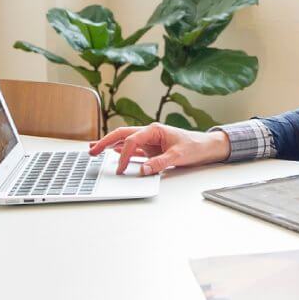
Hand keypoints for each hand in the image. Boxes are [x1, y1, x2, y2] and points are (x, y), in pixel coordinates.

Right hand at [88, 123, 230, 175]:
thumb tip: (144, 170)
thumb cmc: (195, 146)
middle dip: (106, 141)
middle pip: (122, 135)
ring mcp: (149, 141)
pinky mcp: (151, 149)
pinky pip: (132, 149)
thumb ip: (160, 163)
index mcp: (154, 129)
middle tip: (91, 150)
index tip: (120, 170)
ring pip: (125, 141)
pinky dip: (120, 151)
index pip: (132, 140)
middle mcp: (149, 133)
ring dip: (110, 145)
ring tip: (94, 149)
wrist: (206, 147)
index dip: (123, 155)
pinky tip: (111, 152)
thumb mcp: (179, 156)